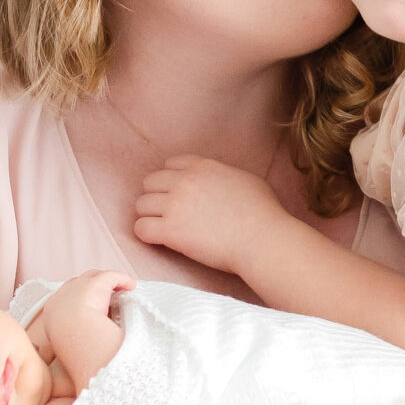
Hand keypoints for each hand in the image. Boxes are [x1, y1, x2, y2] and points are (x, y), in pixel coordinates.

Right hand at [30, 269, 133, 395]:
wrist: (75, 335)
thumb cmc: (72, 350)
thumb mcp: (69, 350)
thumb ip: (73, 348)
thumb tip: (78, 372)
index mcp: (53, 312)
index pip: (65, 300)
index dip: (79, 301)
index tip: (92, 309)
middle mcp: (62, 296)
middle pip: (78, 284)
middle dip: (92, 287)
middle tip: (108, 296)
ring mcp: (77, 287)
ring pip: (94, 277)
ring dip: (108, 282)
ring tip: (123, 289)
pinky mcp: (94, 283)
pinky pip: (110, 277)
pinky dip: (122, 279)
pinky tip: (132, 286)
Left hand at [134, 156, 286, 275]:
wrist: (262, 239)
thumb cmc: (263, 213)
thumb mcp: (245, 179)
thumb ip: (223, 175)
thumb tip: (218, 181)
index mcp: (202, 167)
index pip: (170, 164)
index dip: (172, 180)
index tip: (179, 195)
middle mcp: (185, 181)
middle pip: (150, 182)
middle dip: (157, 197)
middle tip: (170, 214)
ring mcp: (175, 205)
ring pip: (141, 205)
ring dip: (151, 216)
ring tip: (165, 228)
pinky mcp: (171, 230)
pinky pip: (141, 228)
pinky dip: (147, 235)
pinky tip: (161, 240)